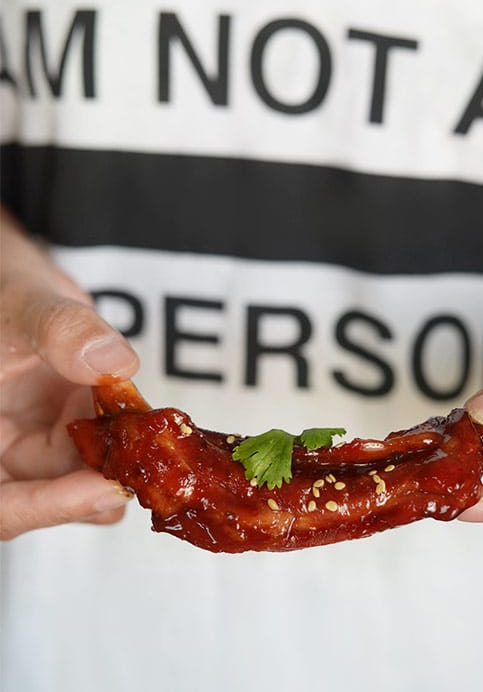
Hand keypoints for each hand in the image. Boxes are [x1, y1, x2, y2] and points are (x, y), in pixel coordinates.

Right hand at [0, 210, 139, 538]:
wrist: (15, 284)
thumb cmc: (1, 292)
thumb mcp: (21, 303)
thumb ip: (60, 329)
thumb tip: (113, 362)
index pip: (3, 502)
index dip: (47, 506)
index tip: (103, 490)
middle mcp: (2, 447)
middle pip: (45, 493)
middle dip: (98, 485)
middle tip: (148, 471)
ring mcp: (36, 439)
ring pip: (80, 474)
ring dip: (121, 464)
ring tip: (160, 449)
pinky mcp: (71, 427)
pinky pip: (103, 445)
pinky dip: (131, 440)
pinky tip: (158, 429)